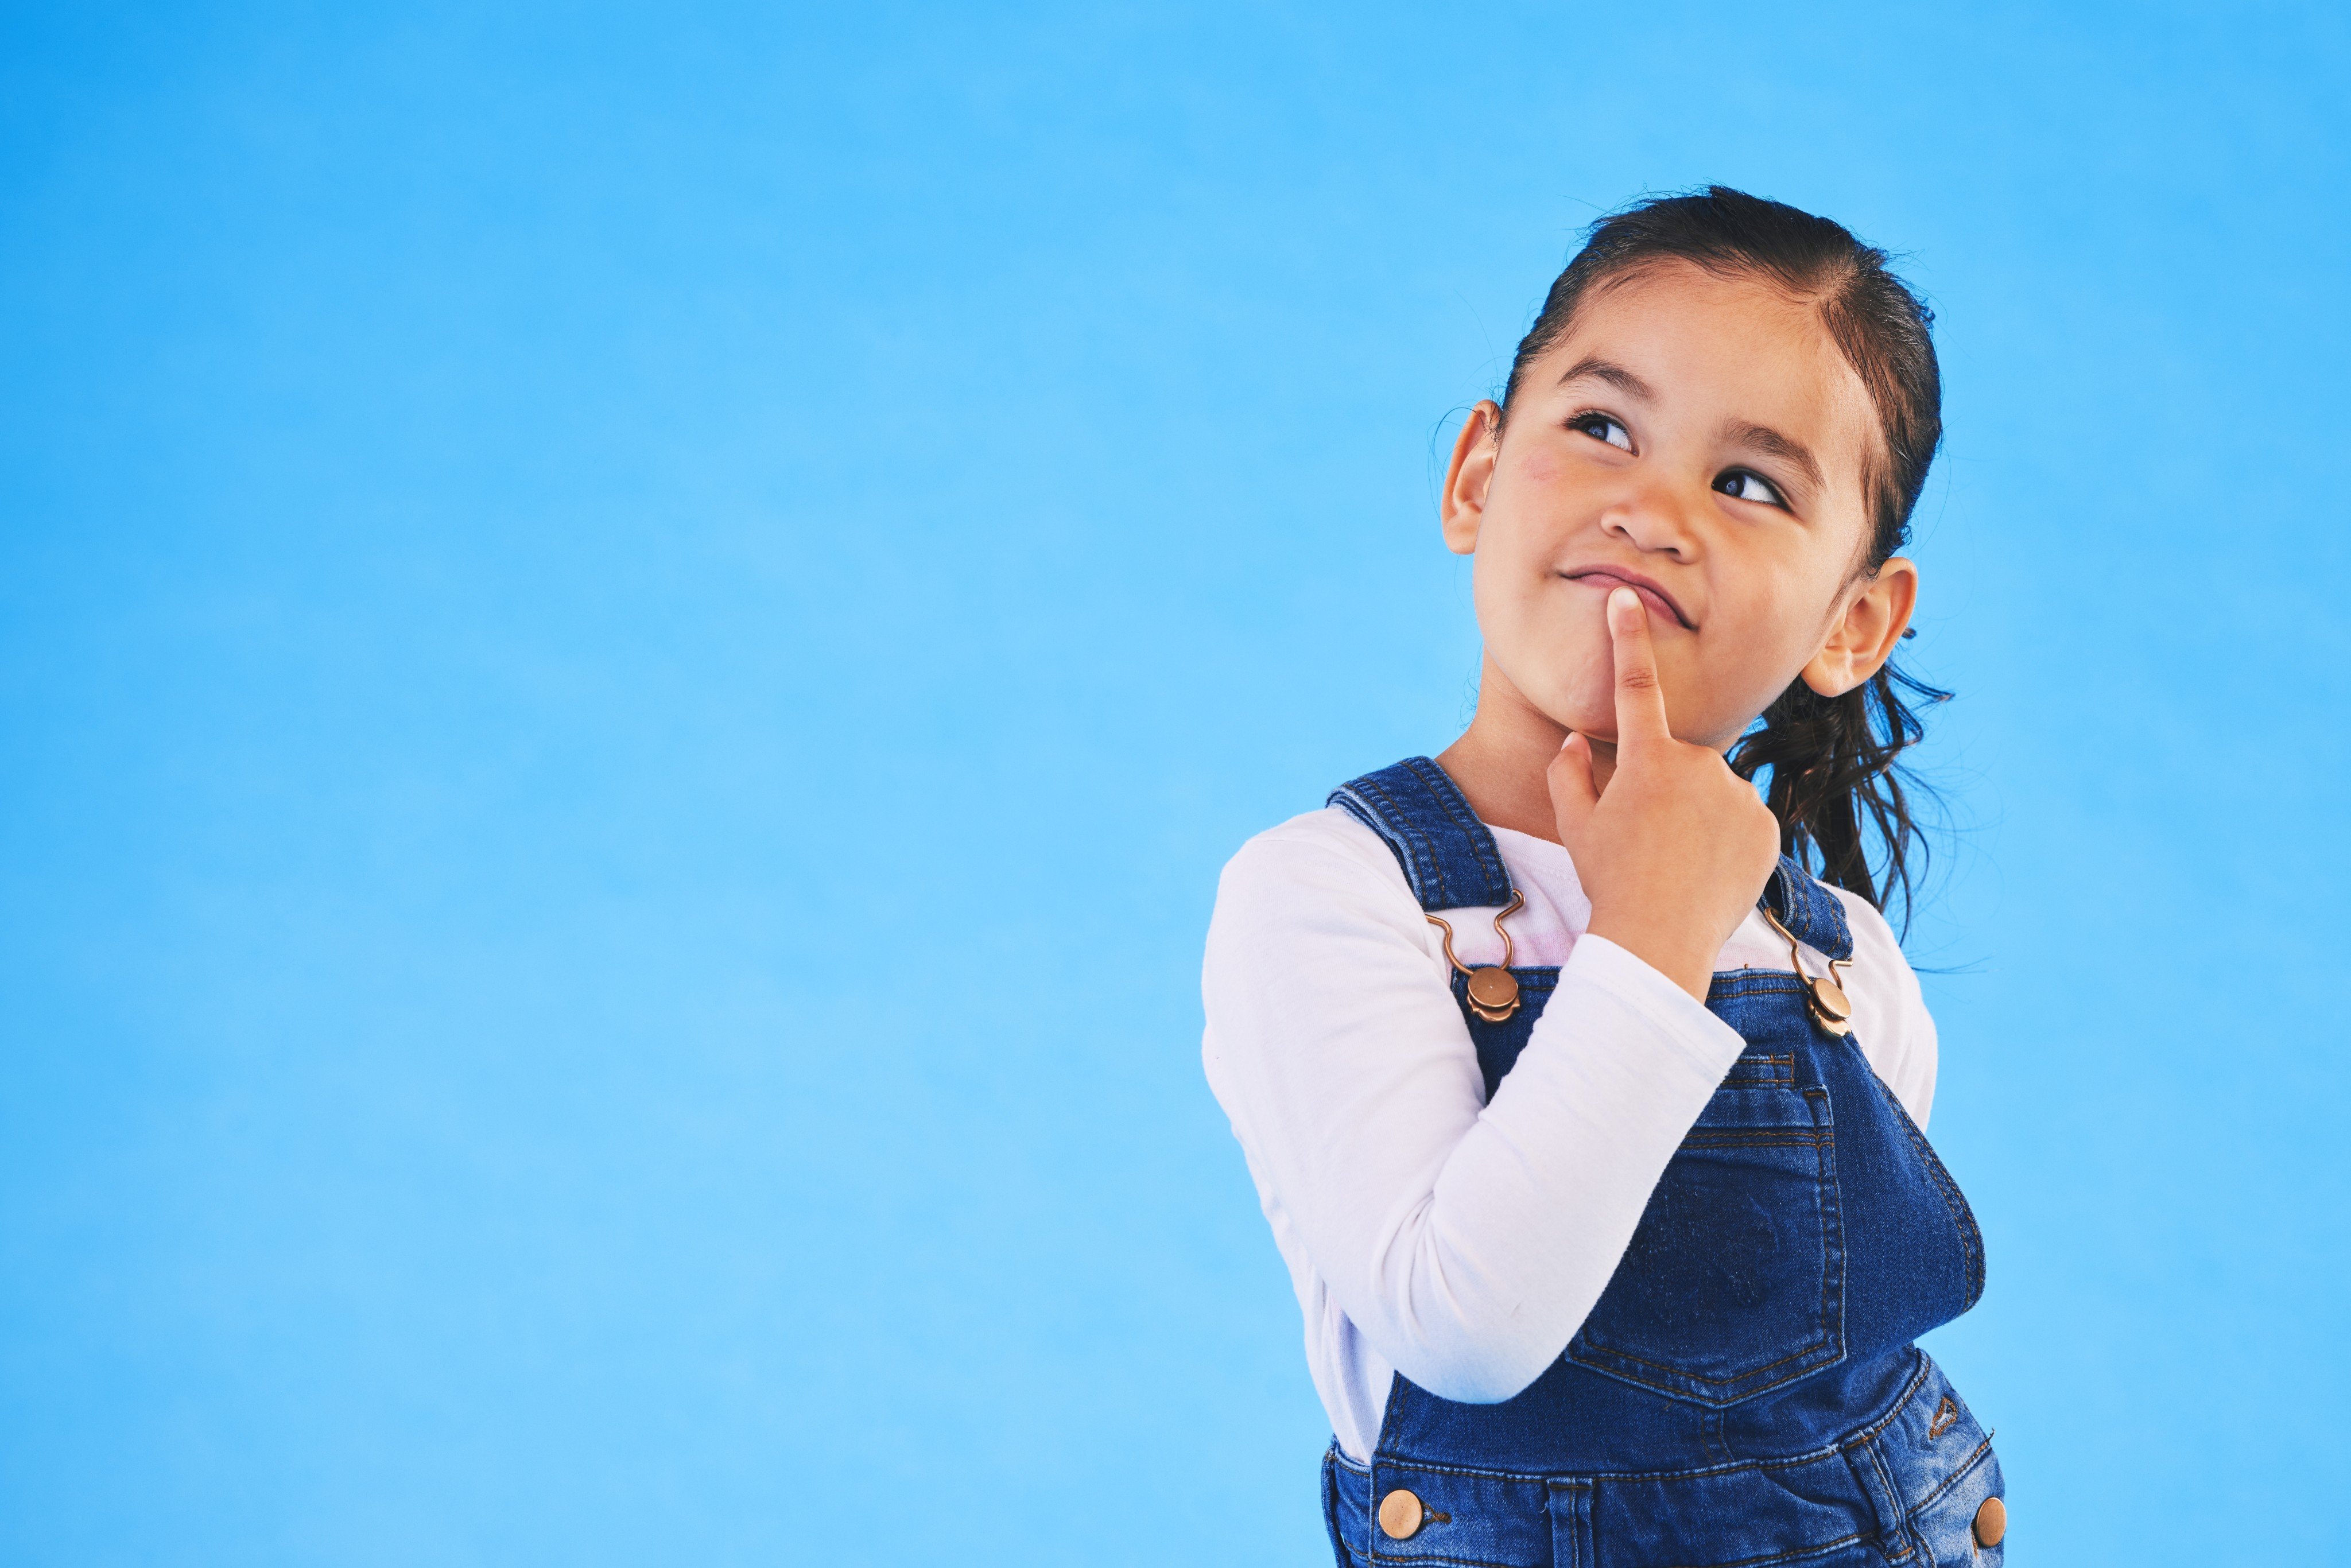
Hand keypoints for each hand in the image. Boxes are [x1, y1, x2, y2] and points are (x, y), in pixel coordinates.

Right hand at [1547, 587, 1783, 1000]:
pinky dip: (1727, 837)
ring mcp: (1737, 795)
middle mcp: (1698, 766)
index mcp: (1646, 761)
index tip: (1626, 600)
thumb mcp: (1575, 828)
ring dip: (1697, 815)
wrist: (1660, 942)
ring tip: (1678, 863)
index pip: (1634, 687)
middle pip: (1678, 762)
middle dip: (1664, 789)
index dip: (1628, 640)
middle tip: (1647, 840)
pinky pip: (1742, 818)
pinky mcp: (1767, 824)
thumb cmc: (1610, 883)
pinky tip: (1707, 871)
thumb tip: (1574, 742)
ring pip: (1713, 791)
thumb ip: (1568, 775)